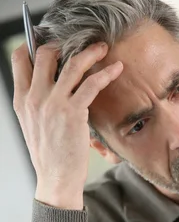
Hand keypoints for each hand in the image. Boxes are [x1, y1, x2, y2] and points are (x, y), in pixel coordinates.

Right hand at [11, 42, 122, 209]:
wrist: (57, 179)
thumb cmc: (50, 156)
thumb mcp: (33, 126)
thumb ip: (37, 103)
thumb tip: (49, 87)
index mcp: (21, 100)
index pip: (20, 59)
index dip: (35, 45)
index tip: (52, 43)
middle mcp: (34, 98)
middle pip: (46, 55)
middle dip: (64, 44)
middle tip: (80, 43)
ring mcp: (53, 103)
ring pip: (71, 64)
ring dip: (90, 52)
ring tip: (102, 48)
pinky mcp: (73, 112)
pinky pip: (91, 84)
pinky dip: (106, 74)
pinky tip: (116, 70)